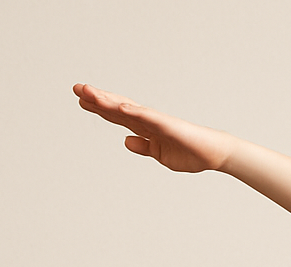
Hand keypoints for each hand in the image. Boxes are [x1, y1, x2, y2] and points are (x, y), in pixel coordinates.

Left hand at [72, 83, 231, 173]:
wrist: (213, 154)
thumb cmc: (190, 153)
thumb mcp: (159, 154)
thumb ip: (143, 147)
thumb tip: (125, 141)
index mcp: (145, 128)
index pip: (117, 116)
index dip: (99, 108)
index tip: (82, 100)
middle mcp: (148, 120)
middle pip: (118, 107)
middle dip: (97, 98)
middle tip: (77, 88)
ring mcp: (157, 121)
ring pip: (128, 108)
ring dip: (109, 100)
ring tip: (90, 92)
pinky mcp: (169, 125)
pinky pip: (149, 117)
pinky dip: (134, 111)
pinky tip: (119, 107)